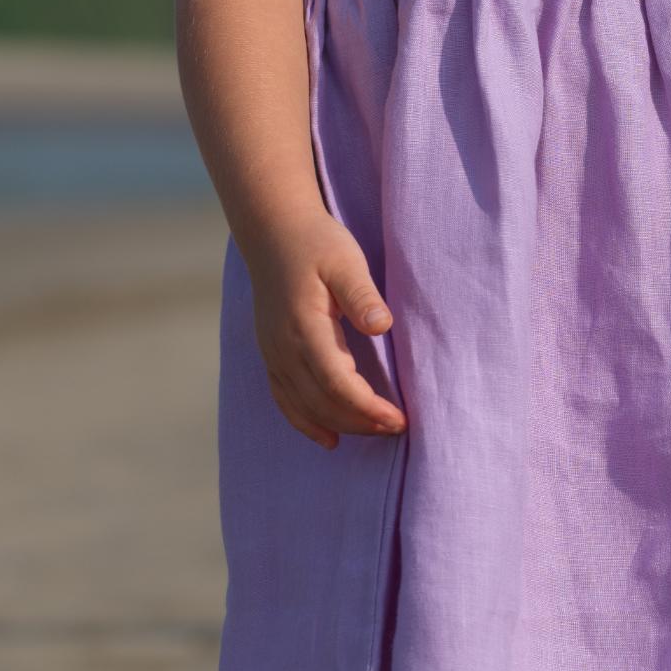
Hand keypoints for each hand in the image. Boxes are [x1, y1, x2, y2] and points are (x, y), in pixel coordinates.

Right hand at [248, 218, 406, 449]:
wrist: (273, 232)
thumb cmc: (316, 243)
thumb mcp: (345, 260)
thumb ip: (361, 295)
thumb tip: (380, 325)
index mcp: (304, 327)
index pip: (337, 383)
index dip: (368, 408)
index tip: (399, 419)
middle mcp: (283, 348)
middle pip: (322, 403)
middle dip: (362, 422)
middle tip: (399, 427)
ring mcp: (273, 354)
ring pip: (305, 407)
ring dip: (342, 425)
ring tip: (377, 431)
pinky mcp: (270, 355)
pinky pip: (285, 401)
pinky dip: (306, 424)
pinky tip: (329, 438)